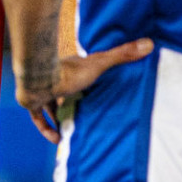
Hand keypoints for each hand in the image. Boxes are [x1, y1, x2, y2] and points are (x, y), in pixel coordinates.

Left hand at [17, 39, 153, 142]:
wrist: (38, 78)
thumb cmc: (70, 71)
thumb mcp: (100, 63)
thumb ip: (122, 55)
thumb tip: (150, 42)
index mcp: (72, 70)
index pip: (81, 76)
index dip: (87, 85)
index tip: (95, 96)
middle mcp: (55, 80)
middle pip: (65, 92)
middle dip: (72, 104)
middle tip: (84, 118)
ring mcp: (42, 91)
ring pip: (50, 105)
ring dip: (59, 118)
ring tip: (71, 132)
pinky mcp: (32, 103)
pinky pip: (38, 118)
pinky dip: (46, 129)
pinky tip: (57, 139)